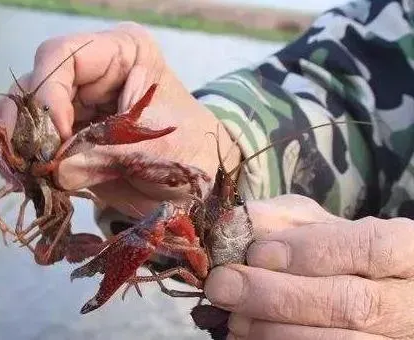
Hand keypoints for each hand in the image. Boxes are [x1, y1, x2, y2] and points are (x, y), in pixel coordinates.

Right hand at [0, 22, 239, 216]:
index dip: (48, 93)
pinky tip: (28, 181)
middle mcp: (90, 73)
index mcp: (121, 53)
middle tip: (25, 158)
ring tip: (24, 173)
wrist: (197, 186)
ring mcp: (74, 105)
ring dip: (20, 143)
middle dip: (27, 123)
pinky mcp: (66, 138)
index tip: (56, 137)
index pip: (63, 55)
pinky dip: (26, 162)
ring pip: (26, 113)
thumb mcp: (153, 150)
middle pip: (35, 83)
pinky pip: (33, 144)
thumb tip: (54, 171)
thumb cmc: (189, 153)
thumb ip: (103, 157)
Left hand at [204, 194, 413, 339]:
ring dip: (275, 331)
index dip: (311, 252)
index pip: (370, 248)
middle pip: (352, 305)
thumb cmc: (335, 250)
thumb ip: (281, 219)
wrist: (363, 290)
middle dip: (278, 297)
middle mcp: (410, 301)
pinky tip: (249, 338)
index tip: (258, 254)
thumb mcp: (316, 224)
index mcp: (407, 250)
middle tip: (225, 287)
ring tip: (235, 317)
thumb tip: (236, 224)